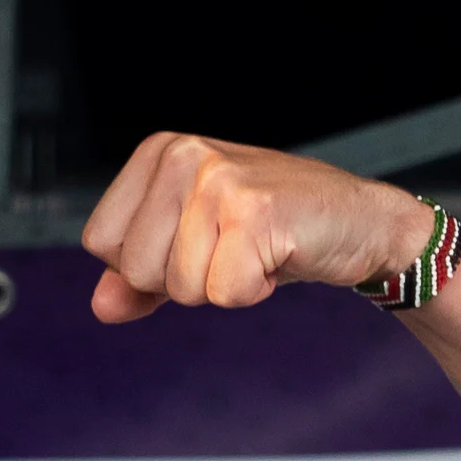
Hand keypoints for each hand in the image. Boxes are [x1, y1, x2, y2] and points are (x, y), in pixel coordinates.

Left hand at [80, 133, 435, 323]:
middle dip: (185, 280)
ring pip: (179, 285)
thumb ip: (138, 278)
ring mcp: (218, 179)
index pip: (100, 241)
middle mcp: (182, 154)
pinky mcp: (253, 210)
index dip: (146, 265)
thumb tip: (101, 307)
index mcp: (158, 153)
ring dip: (222, 285)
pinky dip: (253, 291)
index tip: (197, 243)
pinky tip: (276, 256)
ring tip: (255, 249)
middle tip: (232, 248)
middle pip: (135, 268)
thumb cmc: (272, 230)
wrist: (360, 221)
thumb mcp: (192, 247)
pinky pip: (224, 292)